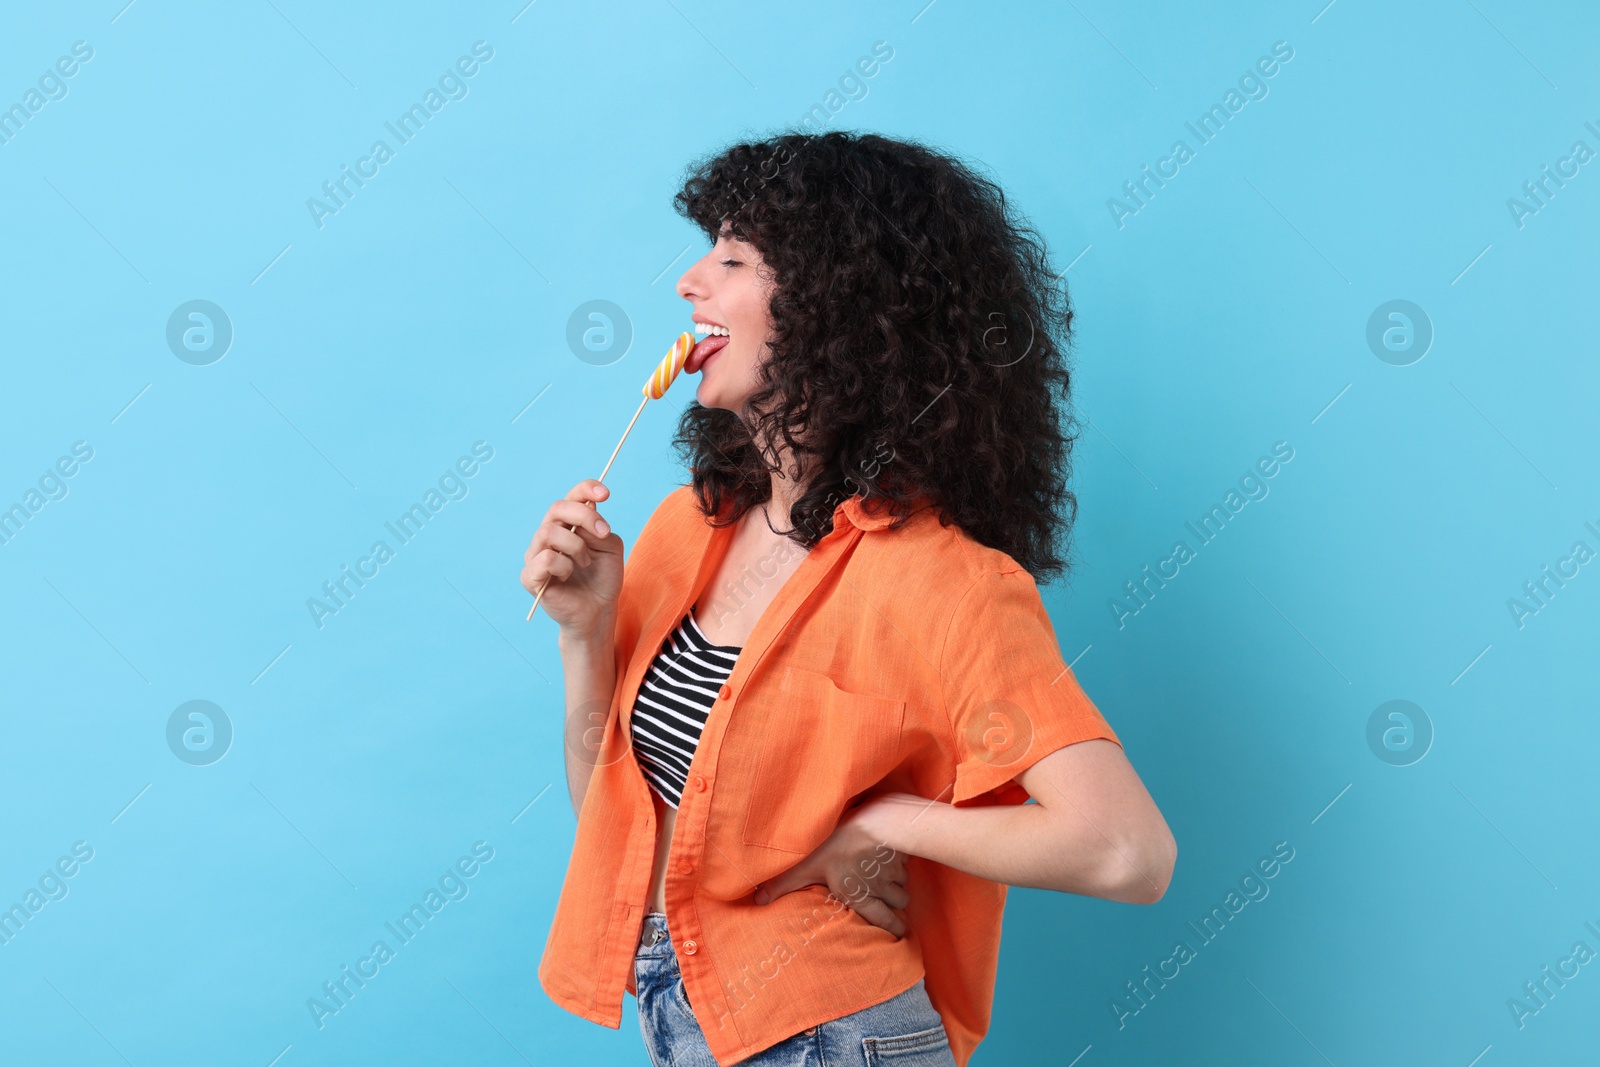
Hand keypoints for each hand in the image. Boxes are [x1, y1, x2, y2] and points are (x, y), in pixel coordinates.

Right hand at [520, 479, 623, 636]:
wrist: (599, 612)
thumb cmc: (602, 580)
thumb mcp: (610, 548)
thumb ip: (599, 528)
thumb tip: (586, 513)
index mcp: (567, 526)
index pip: (570, 498)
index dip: (586, 489)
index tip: (606, 494)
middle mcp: (548, 536)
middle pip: (557, 508)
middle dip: (585, 516)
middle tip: (604, 533)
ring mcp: (536, 555)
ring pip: (549, 532)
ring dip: (576, 546)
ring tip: (585, 563)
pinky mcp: (530, 576)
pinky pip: (546, 559)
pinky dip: (564, 566)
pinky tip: (568, 576)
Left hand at [752, 794, 911, 937]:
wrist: (877, 822)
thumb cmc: (838, 846)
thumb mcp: (808, 866)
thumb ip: (785, 883)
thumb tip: (758, 900)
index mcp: (860, 897)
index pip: (887, 923)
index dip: (895, 929)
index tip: (900, 931)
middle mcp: (882, 890)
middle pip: (900, 904)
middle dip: (898, 905)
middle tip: (894, 903)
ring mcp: (895, 872)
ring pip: (904, 884)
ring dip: (898, 881)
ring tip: (887, 875)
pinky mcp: (903, 853)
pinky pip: (907, 863)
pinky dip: (901, 862)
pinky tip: (892, 854)